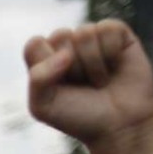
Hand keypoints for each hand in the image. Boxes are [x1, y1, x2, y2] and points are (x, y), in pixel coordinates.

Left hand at [25, 20, 152, 153]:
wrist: (118, 126)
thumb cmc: (77, 116)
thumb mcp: (43, 106)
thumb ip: (37, 78)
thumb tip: (66, 53)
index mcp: (43, 59)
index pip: (34, 43)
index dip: (46, 64)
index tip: (57, 85)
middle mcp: (66, 45)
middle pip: (59, 35)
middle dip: (71, 66)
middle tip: (81, 84)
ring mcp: (92, 38)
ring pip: (84, 33)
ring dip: (92, 63)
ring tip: (99, 80)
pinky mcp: (117, 34)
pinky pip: (108, 28)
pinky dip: (111, 52)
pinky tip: (114, 67)